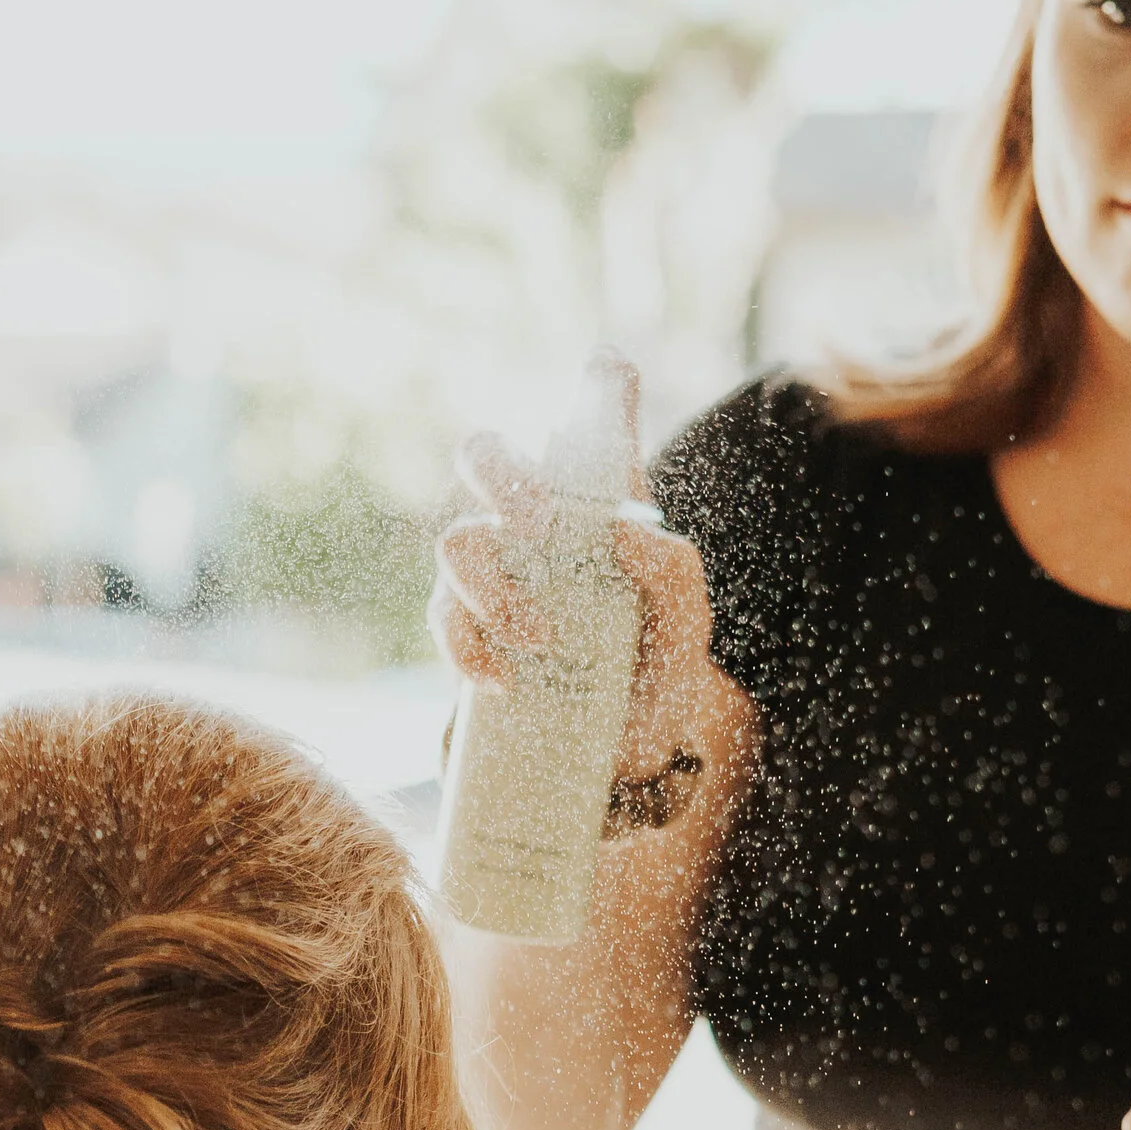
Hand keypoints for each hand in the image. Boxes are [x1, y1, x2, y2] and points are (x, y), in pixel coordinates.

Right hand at [427, 382, 723, 804]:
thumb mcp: (688, 631)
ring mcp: (492, 576)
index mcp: (597, 507)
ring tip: (539, 641)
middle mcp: (535, 527)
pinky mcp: (464, 632)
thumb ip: (675, 573)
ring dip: (494, 588)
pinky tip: (503, 682)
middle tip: (543, 525)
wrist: (619, 764)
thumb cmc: (656, 679)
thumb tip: (621, 526)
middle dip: (507, 478)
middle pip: (486, 455)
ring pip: (457, 541)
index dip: (598, 384)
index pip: (593, 422)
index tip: (609, 365)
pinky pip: (442, 620)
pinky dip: (469, 648)